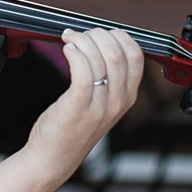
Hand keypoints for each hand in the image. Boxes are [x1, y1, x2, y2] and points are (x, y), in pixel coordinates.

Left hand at [27, 28, 142, 173]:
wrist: (55, 157)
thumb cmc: (73, 127)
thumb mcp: (102, 104)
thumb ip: (107, 79)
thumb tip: (99, 42)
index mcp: (127, 97)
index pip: (136, 55)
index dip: (119, 36)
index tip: (100, 33)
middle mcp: (118, 101)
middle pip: (118, 52)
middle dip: (97, 35)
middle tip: (79, 35)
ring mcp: (100, 105)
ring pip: (101, 58)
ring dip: (82, 40)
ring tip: (69, 39)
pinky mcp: (79, 106)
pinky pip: (82, 71)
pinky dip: (75, 53)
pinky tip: (67, 49)